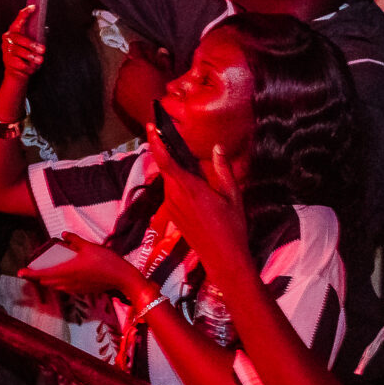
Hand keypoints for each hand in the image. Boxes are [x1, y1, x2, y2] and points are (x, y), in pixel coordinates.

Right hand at [0, 6, 45, 85]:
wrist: (18, 74)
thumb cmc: (27, 57)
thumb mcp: (34, 46)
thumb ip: (38, 36)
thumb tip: (44, 28)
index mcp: (14, 32)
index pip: (18, 21)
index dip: (25, 13)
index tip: (33, 7)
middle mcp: (8, 39)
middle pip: (18, 38)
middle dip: (31, 44)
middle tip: (42, 50)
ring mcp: (6, 50)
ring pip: (18, 51)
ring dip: (31, 56)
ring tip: (39, 60)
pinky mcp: (7, 61)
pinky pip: (19, 62)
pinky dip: (27, 66)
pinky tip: (31, 68)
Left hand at [19, 238, 149, 303]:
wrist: (123, 278)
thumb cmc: (106, 261)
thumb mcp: (89, 247)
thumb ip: (75, 240)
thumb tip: (64, 234)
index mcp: (67, 271)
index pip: (43, 274)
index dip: (30, 273)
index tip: (19, 272)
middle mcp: (69, 282)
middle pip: (48, 282)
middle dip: (37, 277)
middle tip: (30, 272)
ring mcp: (77, 288)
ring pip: (56, 287)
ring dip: (47, 282)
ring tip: (42, 276)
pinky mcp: (84, 290)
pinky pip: (66, 289)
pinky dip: (58, 284)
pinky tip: (61, 280)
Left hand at [153, 134, 249, 269]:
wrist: (223, 258)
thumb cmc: (232, 227)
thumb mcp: (233, 196)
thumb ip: (224, 170)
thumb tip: (217, 148)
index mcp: (190, 188)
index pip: (165, 160)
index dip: (155, 142)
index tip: (150, 126)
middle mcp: (175, 196)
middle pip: (165, 167)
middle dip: (165, 151)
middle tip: (171, 136)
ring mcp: (171, 206)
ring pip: (168, 180)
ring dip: (174, 169)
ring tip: (187, 161)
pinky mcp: (172, 215)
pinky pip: (171, 192)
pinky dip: (177, 183)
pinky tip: (192, 185)